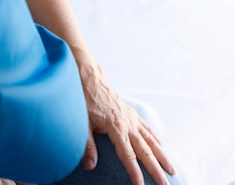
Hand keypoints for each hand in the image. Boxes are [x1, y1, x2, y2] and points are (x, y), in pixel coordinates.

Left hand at [78, 58, 174, 184]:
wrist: (91, 80)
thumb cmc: (86, 100)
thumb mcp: (83, 123)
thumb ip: (88, 145)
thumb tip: (90, 166)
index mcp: (116, 127)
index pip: (128, 155)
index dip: (134, 172)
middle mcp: (128, 124)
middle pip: (145, 150)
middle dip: (155, 169)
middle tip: (165, 184)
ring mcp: (132, 119)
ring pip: (151, 140)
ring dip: (162, 156)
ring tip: (172, 170)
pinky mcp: (132, 114)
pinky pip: (147, 129)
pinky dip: (156, 139)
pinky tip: (161, 147)